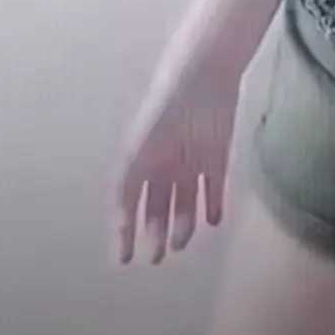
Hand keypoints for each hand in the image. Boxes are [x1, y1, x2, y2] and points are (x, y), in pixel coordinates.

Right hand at [114, 40, 242, 264]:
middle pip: (158, 208)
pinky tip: (212, 220)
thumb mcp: (139, 145)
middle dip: (155, 234)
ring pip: (186, 203)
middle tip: (156, 256)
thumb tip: (117, 215)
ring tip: (181, 240)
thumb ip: (127, 179)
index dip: (123, 231)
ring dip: (184, 224)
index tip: (123, 258)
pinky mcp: (218, 157)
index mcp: (140, 160)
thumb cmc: (165, 105)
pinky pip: (214, 189)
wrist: (202, 76)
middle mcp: (164, 165)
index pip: (127, 203)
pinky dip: (214, 205)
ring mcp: (192, 162)